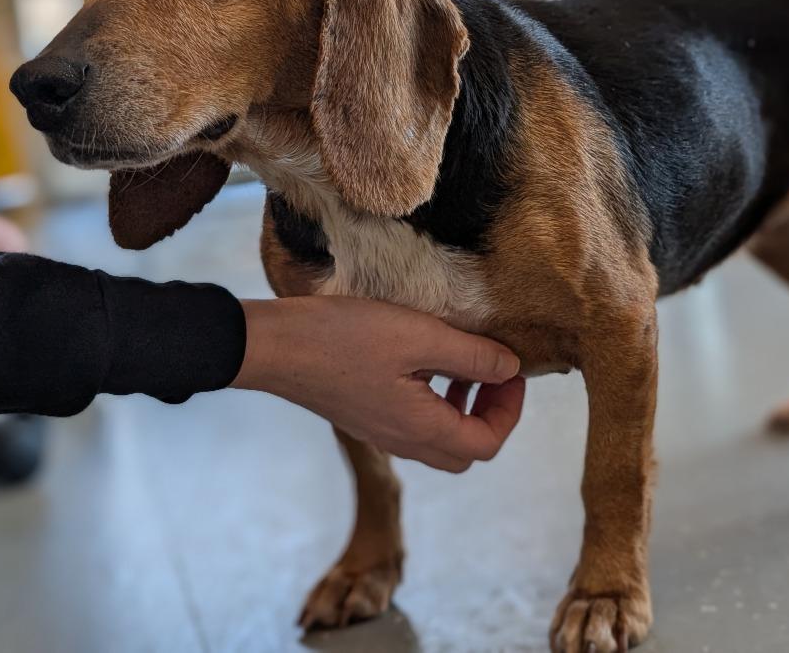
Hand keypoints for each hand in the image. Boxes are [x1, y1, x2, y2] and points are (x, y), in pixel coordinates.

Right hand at [234, 295, 524, 471]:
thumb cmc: (346, 338)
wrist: (277, 347)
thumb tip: (511, 369)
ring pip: (437, 439)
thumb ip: (471, 356)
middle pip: (464, 452)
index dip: (510, 410)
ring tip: (459, 363)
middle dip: (489, 414)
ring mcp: (379, 430)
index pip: (487, 444)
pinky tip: (420, 362)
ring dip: (460, 408)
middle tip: (489, 372)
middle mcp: (402, 441)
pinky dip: (432, 401)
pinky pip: (411, 424)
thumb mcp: (419, 337)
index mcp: (422, 429)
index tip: (510, 370)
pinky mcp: (361, 415)